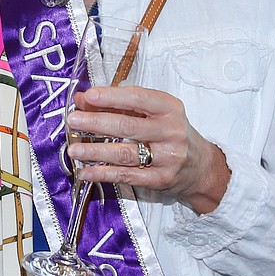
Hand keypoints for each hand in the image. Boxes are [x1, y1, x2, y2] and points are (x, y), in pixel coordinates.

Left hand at [66, 84, 230, 214]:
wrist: (201, 167)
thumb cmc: (171, 134)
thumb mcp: (152, 114)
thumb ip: (118, 105)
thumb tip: (83, 100)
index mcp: (169, 108)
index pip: (138, 98)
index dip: (111, 96)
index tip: (89, 96)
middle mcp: (171, 131)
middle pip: (127, 126)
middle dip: (96, 123)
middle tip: (73, 121)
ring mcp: (167, 157)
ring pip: (124, 153)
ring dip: (95, 151)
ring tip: (73, 149)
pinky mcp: (161, 179)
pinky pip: (127, 176)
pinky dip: (103, 174)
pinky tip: (86, 172)